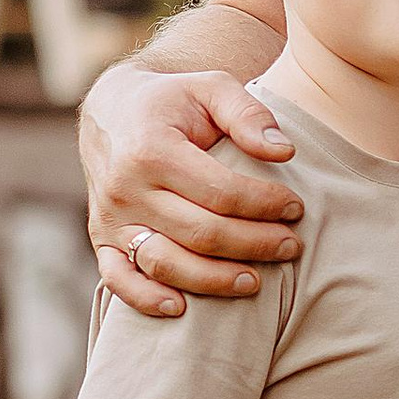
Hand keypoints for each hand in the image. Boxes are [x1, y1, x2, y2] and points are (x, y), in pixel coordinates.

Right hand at [82, 64, 302, 318]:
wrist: (112, 111)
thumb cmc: (172, 102)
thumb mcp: (211, 88)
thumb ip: (248, 113)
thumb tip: (284, 152)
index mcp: (151, 149)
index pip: (222, 193)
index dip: (265, 206)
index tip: (296, 208)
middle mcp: (125, 188)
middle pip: (201, 233)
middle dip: (255, 244)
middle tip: (292, 246)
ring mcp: (110, 218)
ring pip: (166, 263)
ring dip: (214, 280)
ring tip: (256, 281)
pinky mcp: (101, 239)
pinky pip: (119, 280)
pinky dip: (146, 300)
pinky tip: (182, 310)